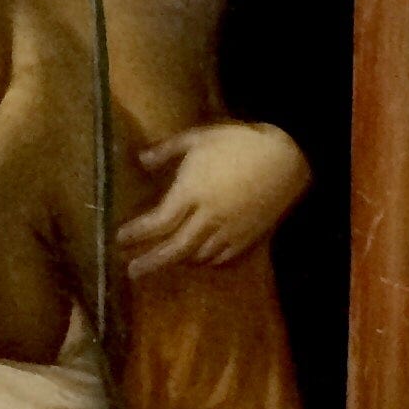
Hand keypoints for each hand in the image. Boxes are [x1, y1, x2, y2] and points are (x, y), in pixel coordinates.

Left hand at [116, 122, 310, 278]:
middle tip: (132, 271)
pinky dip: (205, 260)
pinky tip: (198, 258)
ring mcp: (229, 230)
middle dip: (151, 261)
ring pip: (198, 255)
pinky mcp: (248, 237)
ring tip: (162, 261)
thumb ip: (167, 150)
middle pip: (175, 247)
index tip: (120, 237)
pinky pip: (222, 258)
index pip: (159, 221)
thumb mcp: (199, 137)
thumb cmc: (240, 142)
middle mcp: (208, 217)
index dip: (138, 232)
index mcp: (192, 192)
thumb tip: (141, 160)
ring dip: (177, 260)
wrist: (287, 158)